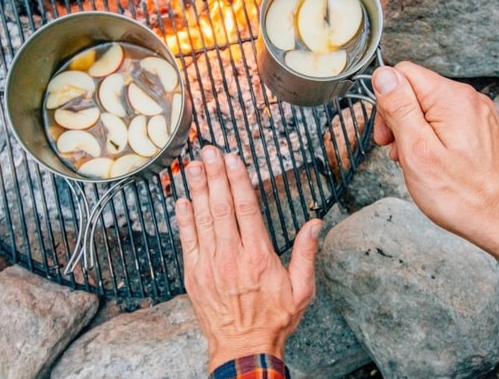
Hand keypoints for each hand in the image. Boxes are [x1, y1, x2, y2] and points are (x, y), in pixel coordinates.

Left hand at [176, 146, 321, 371]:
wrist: (243, 348)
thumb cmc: (274, 319)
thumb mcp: (301, 290)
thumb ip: (306, 254)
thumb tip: (315, 224)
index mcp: (258, 256)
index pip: (245, 208)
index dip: (237, 179)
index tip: (232, 159)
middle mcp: (231, 256)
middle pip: (220, 206)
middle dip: (215, 175)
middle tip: (208, 151)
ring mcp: (209, 265)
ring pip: (202, 219)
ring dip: (198, 189)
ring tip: (194, 166)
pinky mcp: (194, 275)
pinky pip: (187, 241)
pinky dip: (184, 219)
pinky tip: (182, 200)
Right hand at [371, 62, 498, 275]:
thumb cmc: (465, 196)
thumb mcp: (418, 151)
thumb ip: (399, 108)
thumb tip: (383, 75)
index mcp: (451, 98)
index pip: (403, 73)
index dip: (386, 103)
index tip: (387, 136)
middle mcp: (468, 100)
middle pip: (417, 91)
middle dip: (400, 121)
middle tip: (401, 155)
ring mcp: (479, 116)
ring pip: (431, 111)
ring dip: (416, 135)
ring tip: (419, 166)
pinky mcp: (483, 132)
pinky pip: (448, 125)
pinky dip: (434, 143)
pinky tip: (436, 167)